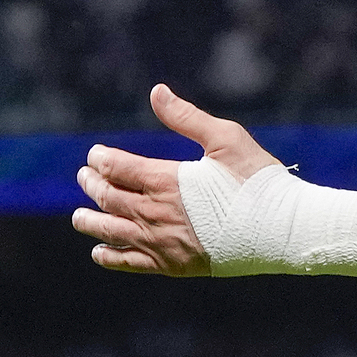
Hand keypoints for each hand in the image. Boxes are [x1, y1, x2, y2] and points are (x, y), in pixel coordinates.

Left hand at [71, 83, 280, 274]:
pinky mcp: (171, 265)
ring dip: (91, 222)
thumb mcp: (226, 138)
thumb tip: (156, 91)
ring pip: (112, 232)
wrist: (278, 228)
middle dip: (93, 185)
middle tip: (84, 177)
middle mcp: (155, 213)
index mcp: (166, 180)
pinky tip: (99, 252)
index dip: (102, 159)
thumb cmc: (256, 179)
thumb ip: (186, 117)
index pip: (118, 168)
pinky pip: (129, 263)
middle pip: (109, 199)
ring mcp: (161, 242)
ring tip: (78, 217)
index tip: (95, 154)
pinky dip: (110, 257)